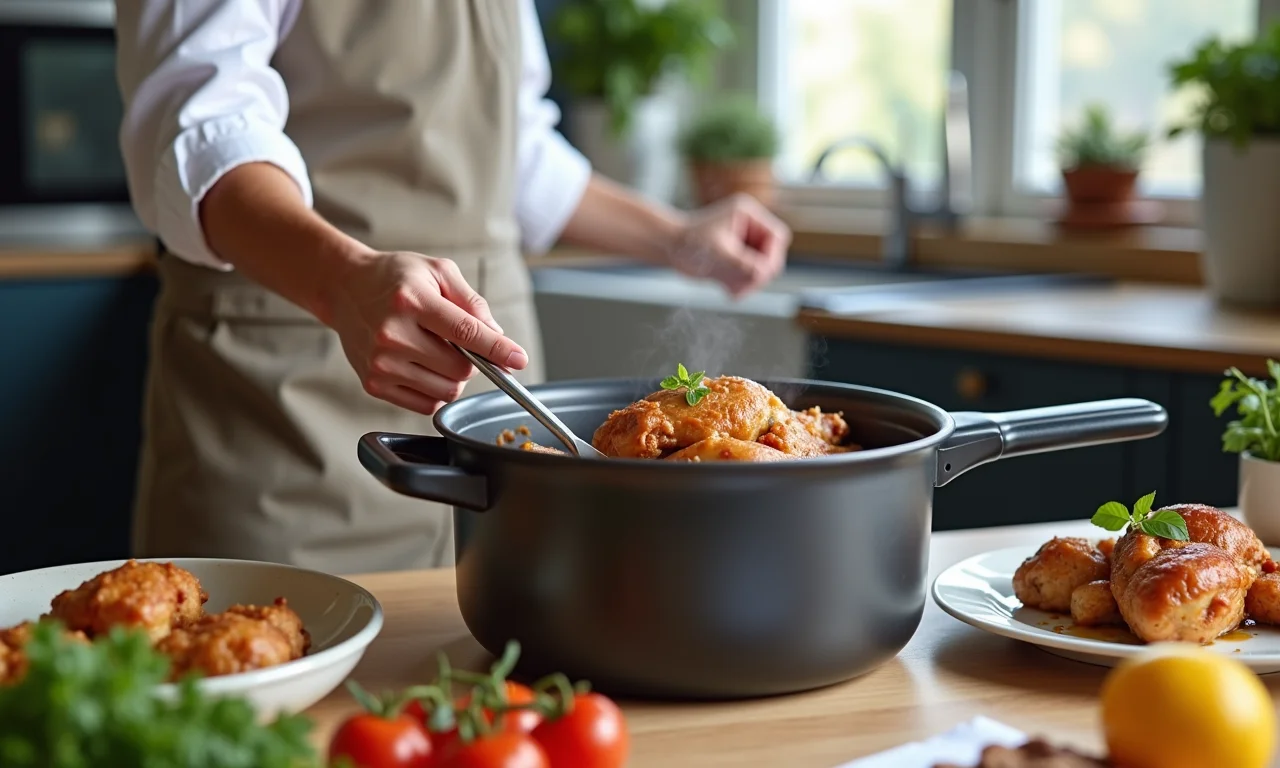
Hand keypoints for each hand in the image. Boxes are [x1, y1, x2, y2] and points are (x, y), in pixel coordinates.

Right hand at [326, 251, 528, 414]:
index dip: (497, 349)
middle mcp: (392, 334)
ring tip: (437, 351)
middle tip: (458, 343)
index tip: (518, 360)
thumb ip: (472, 302)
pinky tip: (423, 366)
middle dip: (472, 360)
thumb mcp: (438, 272)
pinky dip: (436, 390)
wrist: (345, 288)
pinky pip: (426, 404)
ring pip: (446, 391)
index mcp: (410, 301)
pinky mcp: (373, 384)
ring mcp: (380, 363)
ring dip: (454, 377)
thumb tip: (497, 335)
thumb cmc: (395, 278)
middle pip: (459, 368)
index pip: (465, 333)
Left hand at [667, 193, 791, 296]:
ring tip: (731, 290)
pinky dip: (741, 286)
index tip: (759, 274)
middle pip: (771, 255)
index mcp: (748, 214)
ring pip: (761, 269)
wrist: (668, 247)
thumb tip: (763, 274)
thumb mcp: (718, 253)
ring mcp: (744, 243)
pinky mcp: (737, 258)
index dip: (772, 257)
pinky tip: (728, 291)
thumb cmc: (687, 242)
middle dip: (758, 274)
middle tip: (742, 288)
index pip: (777, 236)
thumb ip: (742, 264)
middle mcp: (750, 226)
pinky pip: (749, 276)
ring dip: (749, 283)